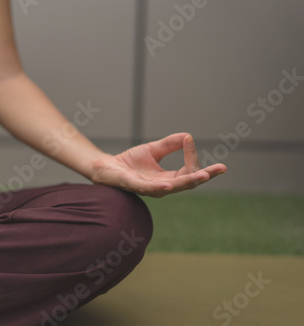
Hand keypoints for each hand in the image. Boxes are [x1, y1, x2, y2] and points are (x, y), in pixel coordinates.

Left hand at [89, 133, 226, 197]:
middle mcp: (162, 187)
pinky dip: (160, 187)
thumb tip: (188, 136)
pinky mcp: (134, 186)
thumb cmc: (129, 162)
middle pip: (188, 183)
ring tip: (203, 176)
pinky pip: (149, 188)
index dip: (192, 156)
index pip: (188, 171)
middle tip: (221, 169)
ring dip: (189, 181)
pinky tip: (169, 185)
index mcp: (168, 179)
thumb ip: (170, 145)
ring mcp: (149, 188)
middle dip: (205, 175)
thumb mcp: (153, 150)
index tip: (190, 140)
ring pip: (173, 187)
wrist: (106, 167)